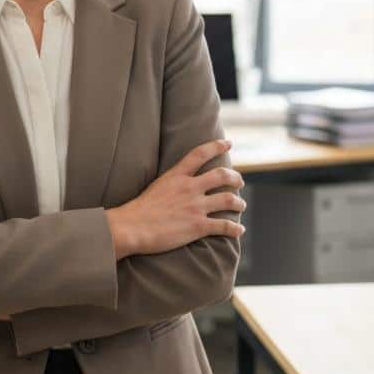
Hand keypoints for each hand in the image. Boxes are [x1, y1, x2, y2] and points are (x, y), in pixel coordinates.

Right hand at [105, 138, 246, 260]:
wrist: (132, 227)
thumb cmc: (138, 210)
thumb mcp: (156, 186)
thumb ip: (171, 183)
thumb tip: (178, 183)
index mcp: (177, 175)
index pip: (201, 154)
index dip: (217, 146)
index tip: (228, 143)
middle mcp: (190, 188)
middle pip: (222, 175)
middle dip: (235, 177)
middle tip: (239, 181)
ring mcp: (195, 206)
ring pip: (228, 199)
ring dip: (238, 202)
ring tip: (241, 204)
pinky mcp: (198, 226)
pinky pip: (224, 225)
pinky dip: (234, 228)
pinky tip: (239, 230)